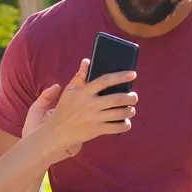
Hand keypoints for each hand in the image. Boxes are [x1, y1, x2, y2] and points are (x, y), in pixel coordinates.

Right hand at [24, 60, 139, 161]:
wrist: (57, 131)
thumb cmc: (65, 108)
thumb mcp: (69, 91)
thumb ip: (80, 76)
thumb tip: (87, 61)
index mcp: (84, 92)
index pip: (105, 80)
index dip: (120, 76)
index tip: (133, 74)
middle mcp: (90, 104)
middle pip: (117, 99)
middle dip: (131, 97)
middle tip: (134, 96)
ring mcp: (94, 118)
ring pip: (119, 113)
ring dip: (130, 111)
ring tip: (131, 109)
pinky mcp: (96, 130)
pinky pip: (117, 127)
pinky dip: (125, 125)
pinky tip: (126, 122)